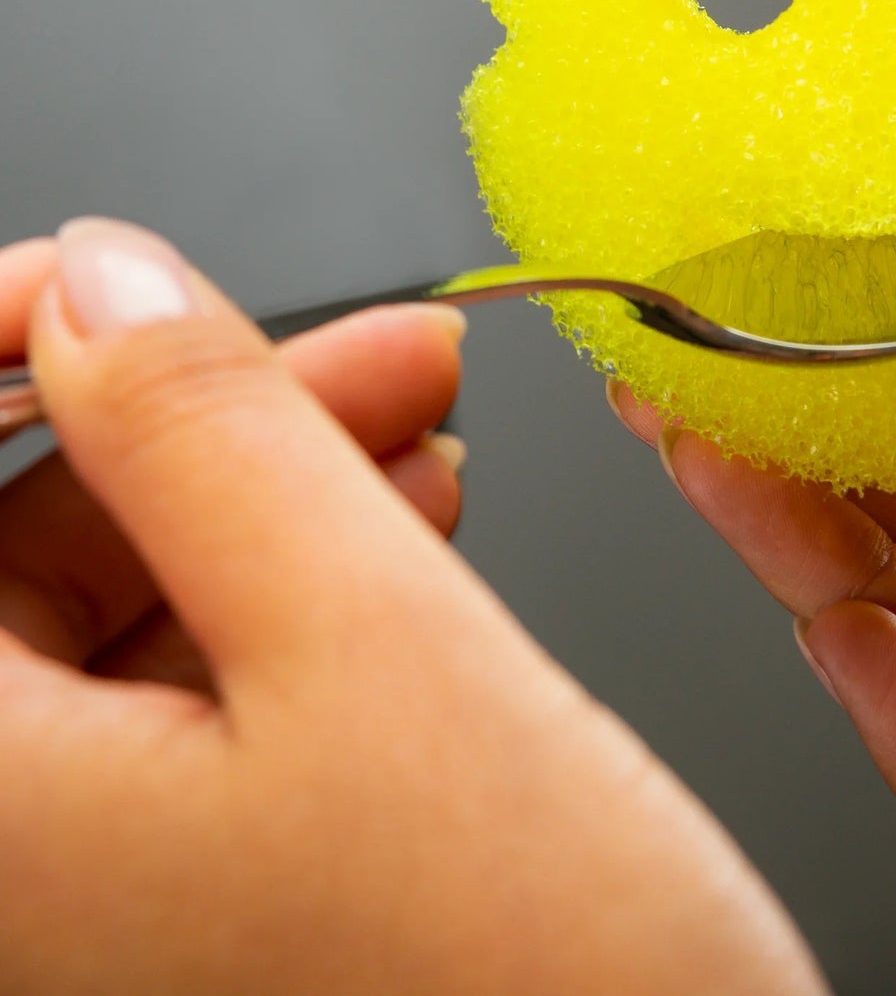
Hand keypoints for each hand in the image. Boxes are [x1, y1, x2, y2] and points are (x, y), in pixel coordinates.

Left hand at [0, 219, 822, 993]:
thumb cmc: (538, 985)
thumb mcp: (378, 647)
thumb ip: (210, 440)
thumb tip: (104, 283)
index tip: (122, 274)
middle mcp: (0, 869)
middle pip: (25, 542)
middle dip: (200, 411)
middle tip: (365, 343)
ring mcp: (89, 890)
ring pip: (127, 605)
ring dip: (275, 485)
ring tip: (426, 425)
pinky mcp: (190, 890)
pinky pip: (199, 683)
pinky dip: (303, 583)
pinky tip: (411, 524)